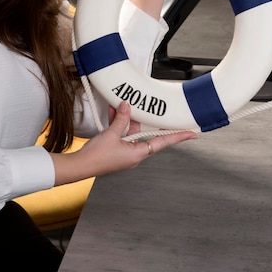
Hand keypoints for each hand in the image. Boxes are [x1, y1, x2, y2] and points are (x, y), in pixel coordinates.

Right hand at [52, 102, 196, 184]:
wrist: (79, 166)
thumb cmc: (96, 156)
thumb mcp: (111, 134)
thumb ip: (121, 119)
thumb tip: (127, 107)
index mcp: (138, 154)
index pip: (162, 143)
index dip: (178, 137)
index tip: (191, 133)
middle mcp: (134, 154)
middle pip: (143, 132)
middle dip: (138, 118)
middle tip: (140, 105)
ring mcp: (124, 152)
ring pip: (130, 131)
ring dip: (124, 118)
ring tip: (118, 105)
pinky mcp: (114, 149)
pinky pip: (120, 133)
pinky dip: (117, 123)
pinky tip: (111, 113)